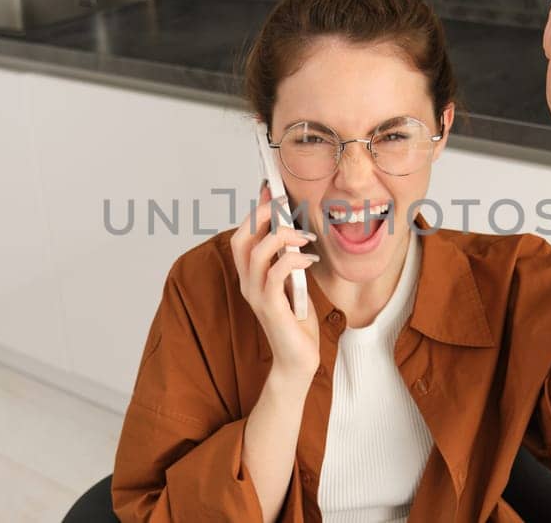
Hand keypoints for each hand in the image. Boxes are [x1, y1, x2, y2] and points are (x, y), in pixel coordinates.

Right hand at [229, 182, 321, 379]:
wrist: (298, 360)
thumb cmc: (297, 321)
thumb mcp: (293, 282)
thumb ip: (288, 260)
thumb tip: (293, 231)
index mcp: (250, 276)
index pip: (243, 236)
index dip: (255, 211)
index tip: (271, 190)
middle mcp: (247, 283)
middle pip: (242, 239)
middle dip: (262, 216)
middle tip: (285, 204)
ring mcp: (255, 296)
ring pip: (257, 253)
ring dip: (282, 237)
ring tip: (305, 237)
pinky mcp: (270, 308)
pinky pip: (275, 275)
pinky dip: (292, 260)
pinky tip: (309, 260)